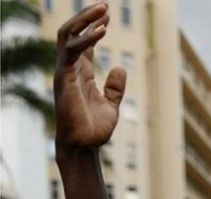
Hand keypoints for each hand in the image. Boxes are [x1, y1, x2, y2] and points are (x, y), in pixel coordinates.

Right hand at [54, 3, 125, 149]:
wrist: (84, 146)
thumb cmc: (94, 129)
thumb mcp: (111, 105)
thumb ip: (115, 88)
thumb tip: (119, 68)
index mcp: (80, 73)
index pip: (83, 43)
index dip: (93, 28)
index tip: (108, 16)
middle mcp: (70, 69)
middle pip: (72, 33)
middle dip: (86, 17)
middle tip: (105, 5)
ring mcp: (65, 72)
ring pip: (67, 35)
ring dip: (84, 20)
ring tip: (103, 10)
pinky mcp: (64, 78)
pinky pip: (71, 51)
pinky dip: (86, 39)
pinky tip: (102, 31)